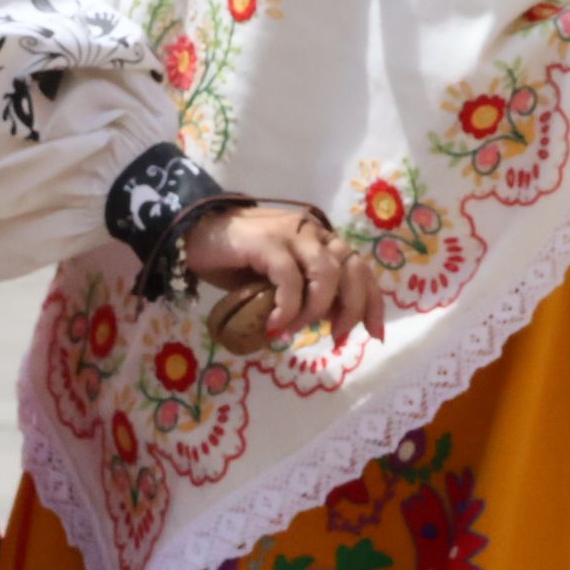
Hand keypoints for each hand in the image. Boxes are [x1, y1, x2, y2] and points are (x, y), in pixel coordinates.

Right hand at [184, 205, 384, 350]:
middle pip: (352, 270)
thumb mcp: (282, 279)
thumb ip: (308, 291)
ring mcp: (290, 233)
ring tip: (294, 330)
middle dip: (351, 309)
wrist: (196, 234)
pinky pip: (289, 278)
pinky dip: (288, 306)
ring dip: (315, 310)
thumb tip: (331, 321)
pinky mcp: (266, 241)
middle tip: (335, 338)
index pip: (361, 268)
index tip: (374, 335)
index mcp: (322, 239)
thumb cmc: (240, 260)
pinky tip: (274, 324)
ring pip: (325, 273)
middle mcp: (313, 232)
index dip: (372, 302)